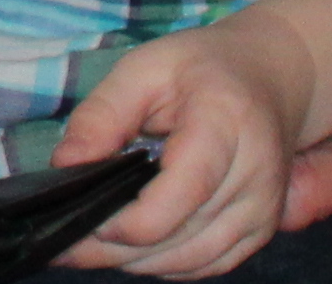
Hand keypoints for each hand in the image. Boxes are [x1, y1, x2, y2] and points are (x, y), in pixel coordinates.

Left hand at [52, 7, 315, 275]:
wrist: (270, 78)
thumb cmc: (200, 68)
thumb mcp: (142, 68)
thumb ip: (101, 115)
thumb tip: (66, 166)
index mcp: (226, 122)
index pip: (185, 190)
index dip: (132, 219)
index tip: (83, 216)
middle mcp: (255, 174)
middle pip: (184, 236)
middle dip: (117, 249)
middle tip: (62, 244)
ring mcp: (263, 208)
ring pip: (194, 260)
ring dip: (137, 263)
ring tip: (86, 249)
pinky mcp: (260, 230)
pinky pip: (209, 265)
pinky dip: (165, 265)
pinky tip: (129, 251)